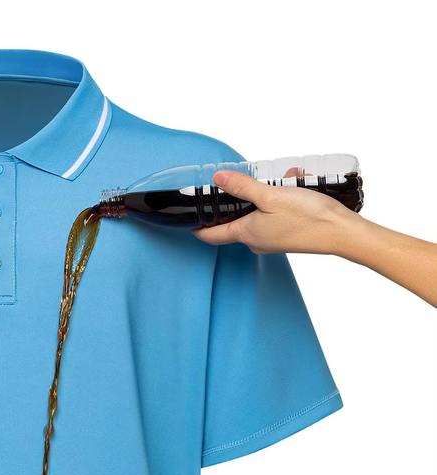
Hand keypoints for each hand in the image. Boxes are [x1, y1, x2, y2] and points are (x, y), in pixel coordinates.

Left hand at [193, 170, 359, 254]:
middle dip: (240, 196)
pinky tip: (297, 183)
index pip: (210, 235)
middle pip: (235, 219)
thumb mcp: (271, 196)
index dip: (196, 226)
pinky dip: (283, 197)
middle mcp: (255, 240)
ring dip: (268, 192)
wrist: (342, 233)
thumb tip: (218, 179)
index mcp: (246, 234)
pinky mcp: (287, 235)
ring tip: (286, 178)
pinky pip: (276, 212)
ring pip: (259, 211)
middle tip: (246, 179)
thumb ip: (243, 187)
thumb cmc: (308, 217)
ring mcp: (272, 239)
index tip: (187, 216)